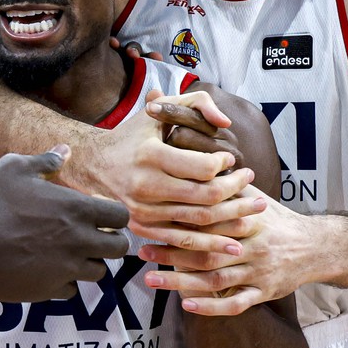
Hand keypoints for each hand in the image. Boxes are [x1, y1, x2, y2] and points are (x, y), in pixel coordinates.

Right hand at [0, 147, 130, 302]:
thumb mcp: (13, 169)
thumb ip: (45, 161)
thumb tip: (65, 151)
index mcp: (75, 209)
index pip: (121, 217)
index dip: (114, 216)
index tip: (100, 216)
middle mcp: (78, 240)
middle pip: (119, 249)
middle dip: (110, 243)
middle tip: (92, 238)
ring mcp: (65, 269)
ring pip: (98, 273)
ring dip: (88, 263)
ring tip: (68, 255)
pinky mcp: (48, 291)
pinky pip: (71, 291)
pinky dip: (64, 283)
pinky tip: (47, 271)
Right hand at [75, 88, 261, 253]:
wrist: (93, 165)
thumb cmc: (132, 135)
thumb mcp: (160, 110)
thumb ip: (196, 103)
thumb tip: (225, 122)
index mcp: (151, 155)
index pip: (202, 168)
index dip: (224, 166)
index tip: (232, 161)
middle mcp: (146, 185)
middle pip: (205, 197)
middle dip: (237, 193)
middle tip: (254, 186)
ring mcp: (143, 210)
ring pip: (198, 221)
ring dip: (231, 220)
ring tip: (253, 213)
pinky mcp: (142, 227)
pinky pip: (182, 241)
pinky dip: (209, 245)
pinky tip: (231, 244)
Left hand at [141, 192, 314, 315]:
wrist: (317, 248)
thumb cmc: (279, 221)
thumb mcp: (258, 199)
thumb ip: (229, 188)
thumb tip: (201, 167)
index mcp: (248, 221)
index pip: (210, 221)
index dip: (180, 222)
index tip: (153, 221)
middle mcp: (252, 247)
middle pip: (207, 251)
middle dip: (172, 252)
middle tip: (142, 252)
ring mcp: (258, 273)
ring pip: (215, 279)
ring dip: (181, 281)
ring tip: (151, 279)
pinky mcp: (263, 293)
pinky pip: (235, 304)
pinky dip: (210, 306)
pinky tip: (187, 305)